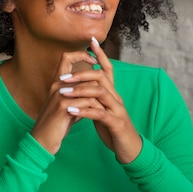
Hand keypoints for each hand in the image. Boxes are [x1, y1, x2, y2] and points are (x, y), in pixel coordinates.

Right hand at [31, 49, 103, 154]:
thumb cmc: (56, 124)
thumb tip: (91, 93)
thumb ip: (77, 97)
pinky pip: (85, 101)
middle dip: (96, 76)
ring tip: (107, 101)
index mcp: (57, 83)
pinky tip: (101, 113)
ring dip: (98, 94)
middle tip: (107, 82)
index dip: (81, 54)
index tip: (94, 59)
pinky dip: (95, 106)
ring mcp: (59, 95)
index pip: (66, 57)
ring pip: (86, 86)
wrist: (43, 140)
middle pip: (81, 71)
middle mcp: (57, 86)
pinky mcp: (63, 107)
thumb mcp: (67, 106)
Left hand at [56, 38, 141, 163]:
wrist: (129, 150)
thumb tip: (83, 90)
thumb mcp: (104, 112)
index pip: (108, 70)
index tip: (91, 41)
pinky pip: (99, 114)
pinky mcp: (116, 123)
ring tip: (63, 93)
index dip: (101, 55)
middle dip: (81, 75)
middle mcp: (117, 99)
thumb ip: (96, 100)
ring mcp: (117, 110)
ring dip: (80, 91)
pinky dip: (84, 111)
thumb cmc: (114, 131)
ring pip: (100, 93)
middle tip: (62, 78)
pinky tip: (71, 111)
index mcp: (113, 95)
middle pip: (101, 78)